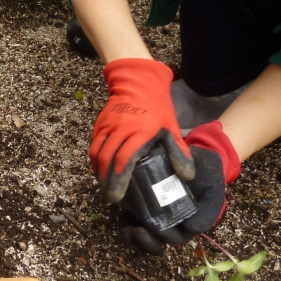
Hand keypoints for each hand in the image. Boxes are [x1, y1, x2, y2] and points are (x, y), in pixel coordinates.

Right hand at [91, 58, 192, 201]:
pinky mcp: (100, 123)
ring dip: (98, 172)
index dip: (120, 179)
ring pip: (97, 152)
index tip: (117, 195)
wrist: (139, 83)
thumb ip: (178, 152)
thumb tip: (187, 176)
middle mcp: (121, 129)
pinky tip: (99, 169)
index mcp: (140, 132)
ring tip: (103, 186)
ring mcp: (108, 125)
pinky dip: (94, 159)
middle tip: (109, 197)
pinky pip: (93, 144)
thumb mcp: (171, 129)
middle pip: (108, 159)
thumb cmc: (157, 108)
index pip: (125, 159)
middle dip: (106, 181)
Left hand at [121, 120, 240, 253]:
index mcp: (185, 223)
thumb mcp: (213, 194)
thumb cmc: (209, 176)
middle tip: (137, 231)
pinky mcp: (140, 198)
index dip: (163, 239)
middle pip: (154, 241)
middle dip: (144, 241)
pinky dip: (124, 218)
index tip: (155, 230)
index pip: (173, 238)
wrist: (198, 154)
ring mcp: (153, 210)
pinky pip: (130, 214)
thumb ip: (208, 213)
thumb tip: (192, 229)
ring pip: (140, 232)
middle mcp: (168, 220)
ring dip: (131, 235)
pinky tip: (121, 211)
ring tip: (127, 228)